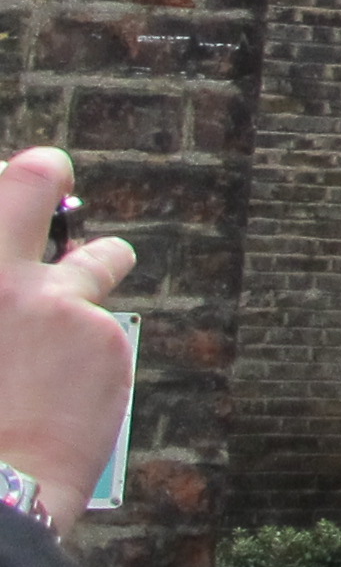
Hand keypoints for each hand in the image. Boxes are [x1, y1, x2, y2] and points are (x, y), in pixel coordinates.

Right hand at [0, 150, 134, 533]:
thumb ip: (4, 294)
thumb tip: (16, 270)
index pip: (5, 188)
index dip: (6, 184)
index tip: (8, 182)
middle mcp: (1, 275)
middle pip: (35, 179)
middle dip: (42, 174)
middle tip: (46, 173)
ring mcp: (54, 298)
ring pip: (103, 256)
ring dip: (98, 264)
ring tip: (90, 280)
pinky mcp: (104, 333)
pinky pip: (104, 327)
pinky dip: (91, 351)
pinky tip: (67, 393)